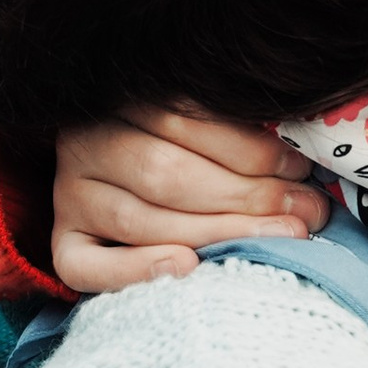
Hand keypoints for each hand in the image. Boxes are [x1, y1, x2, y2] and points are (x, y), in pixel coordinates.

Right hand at [53, 108, 327, 294]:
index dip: (250, 148)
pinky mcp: (61, 243)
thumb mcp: (206, 122)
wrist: (123, 172)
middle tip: (304, 213)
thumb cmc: (189, 147)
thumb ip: (243, 131)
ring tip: (278, 237)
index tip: (301, 170)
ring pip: (139, 219)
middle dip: (246, 196)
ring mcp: (69, 194)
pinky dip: (137, 270)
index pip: (184, 120)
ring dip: (216, 231)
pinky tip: (187, 268)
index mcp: (122, 96)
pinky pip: (86, 266)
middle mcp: (86, 141)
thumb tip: (306, 166)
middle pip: (165, 173)